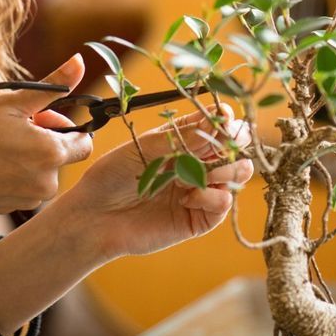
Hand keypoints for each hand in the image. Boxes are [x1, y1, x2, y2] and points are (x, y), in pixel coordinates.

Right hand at [0, 55, 93, 220]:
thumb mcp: (7, 102)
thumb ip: (50, 87)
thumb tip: (80, 62)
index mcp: (51, 153)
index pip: (84, 141)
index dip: (63, 124)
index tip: (37, 116)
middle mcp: (47, 182)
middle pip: (62, 156)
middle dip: (44, 139)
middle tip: (9, 127)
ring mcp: (28, 199)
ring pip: (42, 171)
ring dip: (27, 156)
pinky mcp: (10, 208)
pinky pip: (24, 186)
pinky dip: (12, 173)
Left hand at [53, 105, 254, 260]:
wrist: (94, 217)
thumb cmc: (112, 176)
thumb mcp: (144, 148)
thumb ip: (183, 136)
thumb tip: (220, 119)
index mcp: (184, 138)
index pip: (219, 122)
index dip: (225, 119)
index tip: (222, 118)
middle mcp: (198, 161)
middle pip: (238, 145)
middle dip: (234, 141)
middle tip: (217, 147)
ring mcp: (202, 189)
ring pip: (240, 172)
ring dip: (225, 169)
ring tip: (195, 176)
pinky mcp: (201, 217)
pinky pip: (224, 202)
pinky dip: (209, 196)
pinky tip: (185, 198)